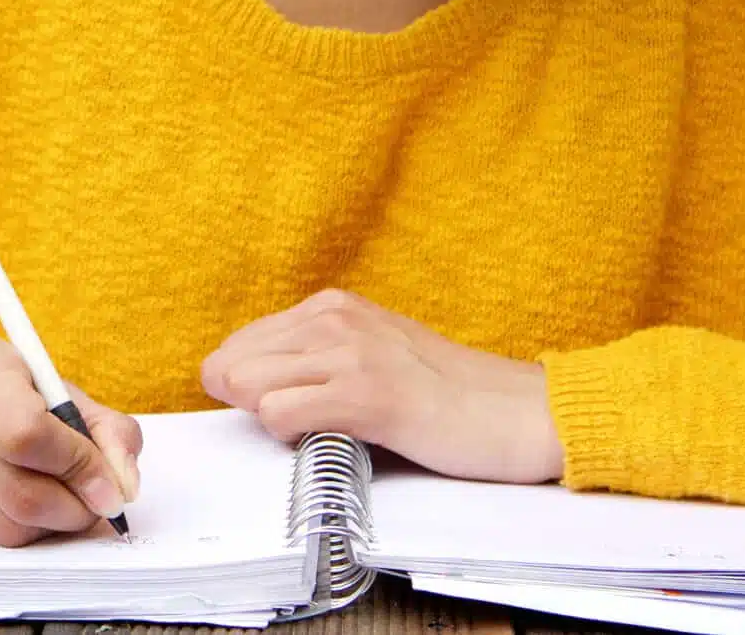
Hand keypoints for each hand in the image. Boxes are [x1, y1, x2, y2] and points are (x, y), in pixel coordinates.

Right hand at [0, 327, 143, 546]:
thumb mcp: (42, 378)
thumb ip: (100, 424)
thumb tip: (125, 482)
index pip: (28, 433)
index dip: (80, 467)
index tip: (111, 486)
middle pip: (21, 494)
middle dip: (74, 510)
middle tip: (95, 504)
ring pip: (4, 527)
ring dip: (49, 525)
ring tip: (59, 499)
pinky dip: (13, 525)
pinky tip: (12, 495)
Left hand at [200, 289, 564, 483]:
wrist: (512, 411)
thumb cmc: (444, 394)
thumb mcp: (370, 353)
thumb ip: (317, 358)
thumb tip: (248, 383)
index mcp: (332, 306)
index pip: (239, 343)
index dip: (242, 386)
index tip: (276, 408)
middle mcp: (333, 319)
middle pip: (232, 364)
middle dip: (245, 404)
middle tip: (296, 424)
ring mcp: (348, 353)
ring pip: (247, 385)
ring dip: (268, 420)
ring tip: (316, 429)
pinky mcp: (365, 394)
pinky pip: (281, 415)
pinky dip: (289, 437)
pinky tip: (329, 438)